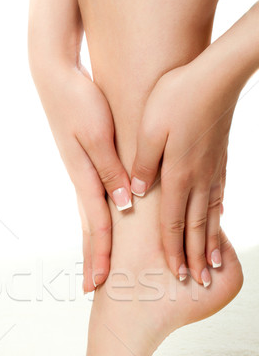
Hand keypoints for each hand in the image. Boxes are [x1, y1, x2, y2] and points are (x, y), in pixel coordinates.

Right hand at [36, 65, 131, 291]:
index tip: (99, 285)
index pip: (96, 225)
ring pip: (89, 218)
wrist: (55, 77)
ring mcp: (80, 174)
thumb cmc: (79, 101)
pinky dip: (96, 222)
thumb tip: (123, 204)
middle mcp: (80, 181)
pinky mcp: (83, 164)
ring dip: (92, 245)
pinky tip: (100, 228)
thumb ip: (110, 170)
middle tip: (92, 289)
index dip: (100, 256)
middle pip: (88, 229)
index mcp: (84, 177)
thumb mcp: (98, 134)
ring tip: (94, 267)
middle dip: (91, 259)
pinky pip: (92, 201)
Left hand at [131, 60, 235, 285]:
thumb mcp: (149, 129)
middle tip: (198, 282)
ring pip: (210, 215)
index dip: (172, 251)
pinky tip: (218, 222)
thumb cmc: (177, 97)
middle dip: (194, 257)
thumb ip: (142, 164)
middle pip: (195, 227)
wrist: (217, 74)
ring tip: (212, 264)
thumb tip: (137, 194)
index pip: (172, 223)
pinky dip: (217, 216)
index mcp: (177, 175)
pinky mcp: (219, 159)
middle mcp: (198, 178)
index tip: (175, 274)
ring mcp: (212, 170)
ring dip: (209, 242)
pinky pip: (218, 196)